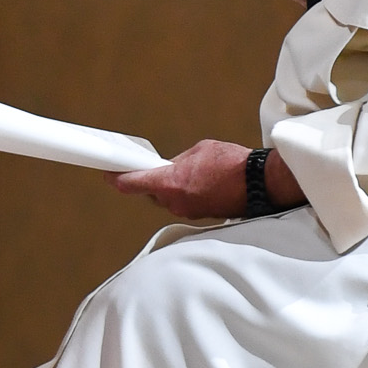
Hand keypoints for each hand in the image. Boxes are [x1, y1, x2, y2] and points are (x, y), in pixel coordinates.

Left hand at [112, 139, 296, 219]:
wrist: (260, 184)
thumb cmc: (232, 163)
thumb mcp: (198, 151)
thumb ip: (178, 161)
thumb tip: (171, 167)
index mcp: (169, 183)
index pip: (131, 184)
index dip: (116, 178)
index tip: (107, 174)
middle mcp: (174, 201)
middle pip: (149, 193)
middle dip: (148, 181)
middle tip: (147, 168)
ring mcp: (187, 211)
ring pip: (166, 199)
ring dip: (168, 188)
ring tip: (181, 173)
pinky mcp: (200, 216)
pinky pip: (182, 204)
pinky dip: (183, 194)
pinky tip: (194, 183)